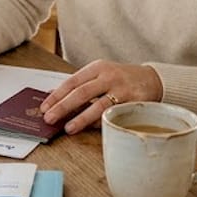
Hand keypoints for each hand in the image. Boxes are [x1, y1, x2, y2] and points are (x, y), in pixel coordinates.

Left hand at [39, 60, 162, 133]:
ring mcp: (122, 89)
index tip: (44, 107)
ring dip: (81, 118)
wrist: (153, 80)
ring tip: (68, 128)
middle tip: (49, 118)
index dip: (56, 95)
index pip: (72, 81)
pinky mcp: (133, 102)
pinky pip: (113, 114)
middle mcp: (109, 76)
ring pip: (98, 105)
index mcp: (97, 68)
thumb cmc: (121, 80)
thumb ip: (81, 86)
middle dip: (63, 106)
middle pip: (81, 92)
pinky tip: (90, 128)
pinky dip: (100, 122)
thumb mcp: (101, 75)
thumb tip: (53, 98)